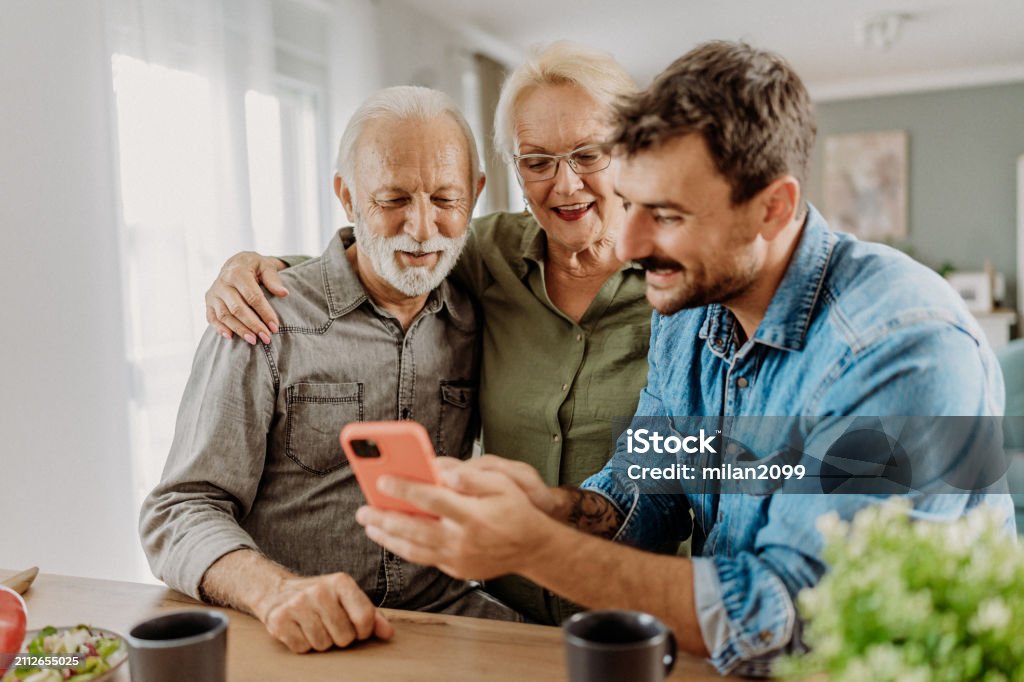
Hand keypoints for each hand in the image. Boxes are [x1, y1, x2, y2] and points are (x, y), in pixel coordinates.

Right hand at [205, 251, 288, 343]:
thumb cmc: (254, 266)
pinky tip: (231, 338)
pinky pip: (212, 318)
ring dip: (239, 330)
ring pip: (225, 315)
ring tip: (253, 341)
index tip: (275, 327)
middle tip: (266, 338)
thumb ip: (273, 280)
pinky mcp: (209, 301)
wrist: (236, 263)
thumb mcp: (266, 267)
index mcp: (238, 272)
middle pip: (238, 309)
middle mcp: (222, 283)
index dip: (265, 313)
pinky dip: (220, 329)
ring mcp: (214, 293)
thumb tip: (284, 293)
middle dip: (253, 325)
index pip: (253, 297)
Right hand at [251, 572, 393, 652]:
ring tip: (314, 625)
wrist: (278, 591)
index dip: (364, 631)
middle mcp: (319, 590)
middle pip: (344, 636)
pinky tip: (299, 629)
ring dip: (321, 641)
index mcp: (341, 581)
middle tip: (330, 625)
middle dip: (340, 637)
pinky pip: (302, 648)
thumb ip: (371, 615)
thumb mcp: (347, 599)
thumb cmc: (322, 599)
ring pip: (323, 645)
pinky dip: (303, 644)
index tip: (357, 628)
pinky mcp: (279, 619)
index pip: (365, 618)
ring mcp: (297, 604)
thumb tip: (388, 634)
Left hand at [355, 463, 557, 580]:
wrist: (533, 548)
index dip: (405, 489)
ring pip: (414, 549)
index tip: (382, 481)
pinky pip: (424, 559)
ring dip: (388, 537)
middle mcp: (462, 539)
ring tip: (369, 526)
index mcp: (473, 515)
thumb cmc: (516, 510)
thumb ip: (472, 477)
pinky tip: (392, 539)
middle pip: (415, 528)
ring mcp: (458, 558)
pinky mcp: (456, 569)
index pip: (432, 499)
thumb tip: (444, 471)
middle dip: (385, 518)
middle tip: (362, 511)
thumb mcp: (503, 483)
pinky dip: (404, 549)